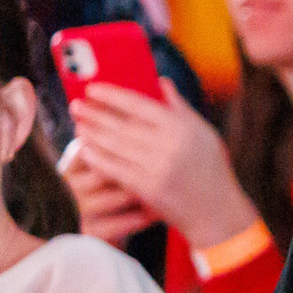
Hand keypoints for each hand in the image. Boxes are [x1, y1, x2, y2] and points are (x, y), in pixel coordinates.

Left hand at [68, 80, 256, 249]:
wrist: (216, 211)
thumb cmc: (211, 169)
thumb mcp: (203, 132)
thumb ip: (180, 107)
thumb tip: (161, 81)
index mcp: (181, 126)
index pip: (139, 104)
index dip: (112, 95)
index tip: (92, 88)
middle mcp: (168, 145)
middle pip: (122, 125)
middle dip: (95, 114)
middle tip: (75, 106)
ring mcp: (157, 168)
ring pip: (116, 147)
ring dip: (92, 134)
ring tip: (78, 125)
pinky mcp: (148, 189)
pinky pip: (116, 170)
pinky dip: (98, 159)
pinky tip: (85, 151)